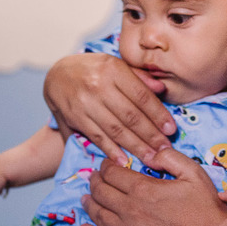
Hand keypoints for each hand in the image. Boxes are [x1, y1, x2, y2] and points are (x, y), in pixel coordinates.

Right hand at [43, 53, 175, 162]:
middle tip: (165, 150)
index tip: (171, 130)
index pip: (141, 96)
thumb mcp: (115, 64)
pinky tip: (124, 161)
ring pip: (115, 129)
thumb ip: (139, 77)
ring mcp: (85, 104)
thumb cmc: (92, 70)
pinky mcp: (75, 118)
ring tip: (150, 158)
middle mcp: (98, 86)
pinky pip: (97, 137)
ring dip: (135, 147)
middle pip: (130, 116)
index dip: (158, 115)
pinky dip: (111, 151)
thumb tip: (162, 90)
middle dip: (150, 135)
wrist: (55, 75)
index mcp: (113, 69)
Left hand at [80, 148, 226, 225]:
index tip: (106, 164)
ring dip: (89, 204)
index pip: (113, 174)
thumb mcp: (193, 172)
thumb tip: (148, 152)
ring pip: (99, 215)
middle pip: (101, 193)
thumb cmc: (206, 205)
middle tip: (94, 178)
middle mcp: (131, 211)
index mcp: (144, 189)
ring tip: (85, 197)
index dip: (106, 166)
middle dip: (95, 182)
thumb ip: (169, 157)